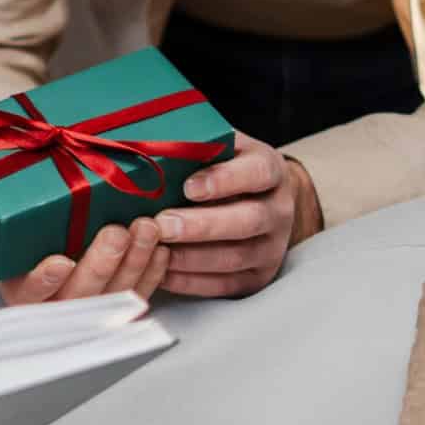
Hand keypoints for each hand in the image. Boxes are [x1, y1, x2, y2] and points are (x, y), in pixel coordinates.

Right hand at [0, 218, 170, 305]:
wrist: (57, 261)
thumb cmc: (35, 238)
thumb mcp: (22, 226)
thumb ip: (28, 210)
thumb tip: (37, 161)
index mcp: (22, 289)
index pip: (29, 292)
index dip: (43, 281)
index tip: (61, 262)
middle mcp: (52, 307)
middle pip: (78, 295)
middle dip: (101, 263)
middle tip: (117, 233)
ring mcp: (88, 313)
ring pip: (114, 296)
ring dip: (134, 262)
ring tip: (146, 229)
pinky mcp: (118, 311)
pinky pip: (137, 297)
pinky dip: (151, 275)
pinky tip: (160, 251)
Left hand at [154, 132, 319, 298]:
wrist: (259, 200)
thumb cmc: (225, 168)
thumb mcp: (219, 146)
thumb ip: (194, 143)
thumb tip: (145, 140)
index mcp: (270, 169)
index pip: (257, 173)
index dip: (225, 180)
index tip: (189, 187)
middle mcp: (278, 209)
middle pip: (248, 220)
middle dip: (201, 226)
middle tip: (163, 224)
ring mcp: (271, 246)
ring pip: (235, 257)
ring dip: (191, 257)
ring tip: (155, 250)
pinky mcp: (257, 276)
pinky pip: (226, 284)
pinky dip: (191, 281)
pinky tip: (162, 272)